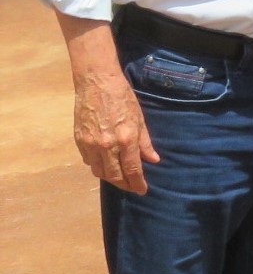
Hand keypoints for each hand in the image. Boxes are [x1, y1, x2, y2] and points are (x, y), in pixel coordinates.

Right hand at [57, 14, 158, 193]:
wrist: (96, 82)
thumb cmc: (122, 98)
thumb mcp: (139, 118)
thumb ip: (145, 142)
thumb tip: (153, 160)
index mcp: (126, 139)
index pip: (133, 170)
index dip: (138, 183)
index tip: (142, 190)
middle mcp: (107, 145)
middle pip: (114, 176)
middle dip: (124, 184)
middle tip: (132, 186)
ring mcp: (90, 144)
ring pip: (99, 171)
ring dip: (110, 177)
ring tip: (120, 177)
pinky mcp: (78, 140)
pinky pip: (88, 161)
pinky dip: (98, 166)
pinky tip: (105, 164)